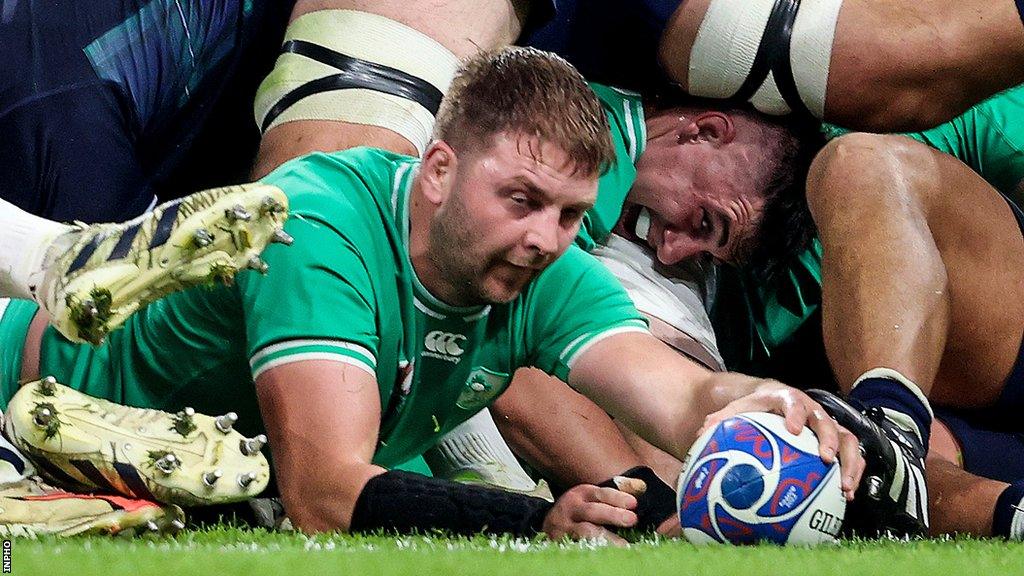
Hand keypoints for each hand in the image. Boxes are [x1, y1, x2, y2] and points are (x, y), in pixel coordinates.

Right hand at [543, 484, 638, 545]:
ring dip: (605, 538)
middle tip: (632, 520)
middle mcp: (571, 508)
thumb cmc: (579, 511)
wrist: (548, 524)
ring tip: (624, 545)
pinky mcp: (560, 542)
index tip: (634, 504)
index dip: (617, 498)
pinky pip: (577, 547)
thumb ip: (611, 498)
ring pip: (585, 532)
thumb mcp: (590, 499)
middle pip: (592, 511)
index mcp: (581, 494)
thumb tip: (641, 491)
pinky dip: (592, 551)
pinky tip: (606, 555)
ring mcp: (564, 527)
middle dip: (613, 515)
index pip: (600, 494)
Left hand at [700, 380, 865, 500]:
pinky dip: (851, 473)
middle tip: (825, 459)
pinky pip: (849, 456)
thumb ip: (720, 420)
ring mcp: (826, 425)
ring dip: (849, 462)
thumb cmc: (753, 406)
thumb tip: (701, 434)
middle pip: (825, 421)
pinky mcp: (834, 440)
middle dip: (828, 440)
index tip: (794, 430)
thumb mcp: (735, 408)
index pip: (793, 401)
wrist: (770, 399)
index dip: (796, 414)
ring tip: (844, 486)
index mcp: (786, 398)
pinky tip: (845, 496)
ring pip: (846, 439)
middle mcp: (811, 409)